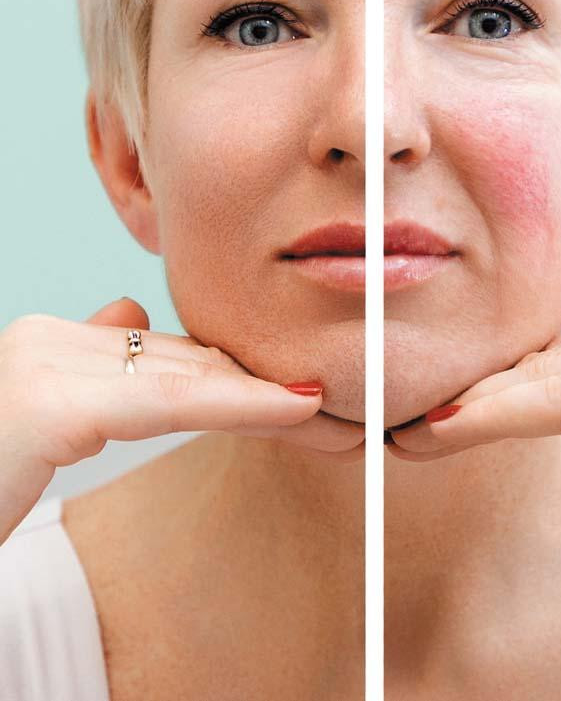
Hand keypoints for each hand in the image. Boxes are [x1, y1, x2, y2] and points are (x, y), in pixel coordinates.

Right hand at [0, 296, 362, 544]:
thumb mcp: (39, 426)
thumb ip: (87, 373)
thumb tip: (130, 314)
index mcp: (48, 346)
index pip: (162, 354)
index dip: (234, 372)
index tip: (302, 390)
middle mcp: (44, 341)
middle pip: (181, 359)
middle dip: (259, 382)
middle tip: (342, 398)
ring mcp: (38, 365)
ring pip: (180, 375)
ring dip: (262, 394)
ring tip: (332, 406)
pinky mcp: (40, 406)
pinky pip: (159, 403)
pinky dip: (234, 404)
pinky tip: (293, 408)